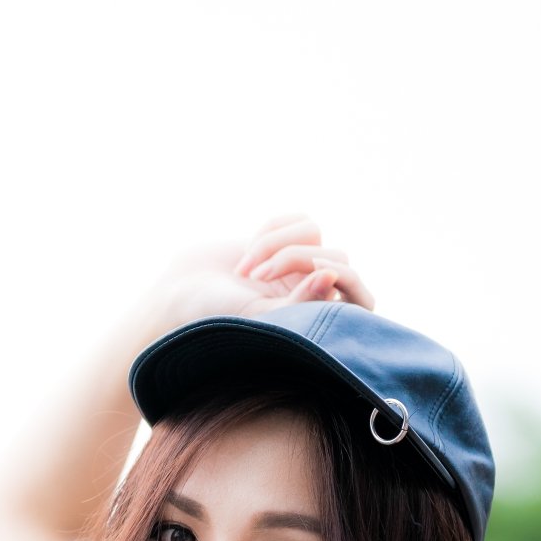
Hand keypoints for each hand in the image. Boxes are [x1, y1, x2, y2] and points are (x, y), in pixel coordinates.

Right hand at [144, 214, 375, 332]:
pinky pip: (298, 219)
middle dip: (295, 259)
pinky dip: (272, 229)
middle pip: (335, 257)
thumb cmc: (218, 316)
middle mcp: (313, 291)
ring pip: (314, 233)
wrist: (180, 294)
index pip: (360, 296)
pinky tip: (247, 253)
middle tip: (256, 277)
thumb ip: (301, 303)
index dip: (347, 281)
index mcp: (317, 321)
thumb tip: (333, 275)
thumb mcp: (261, 316)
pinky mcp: (283, 239)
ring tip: (246, 268)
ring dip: (277, 243)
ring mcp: (299, 264)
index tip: (317, 275)